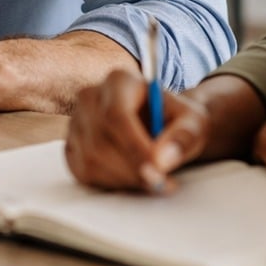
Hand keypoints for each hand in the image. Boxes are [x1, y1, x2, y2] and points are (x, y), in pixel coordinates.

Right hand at [65, 68, 211, 192]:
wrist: (161, 125)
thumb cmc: (176, 121)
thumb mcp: (194, 122)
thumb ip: (184, 136)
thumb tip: (162, 160)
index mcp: (119, 81)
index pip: (117, 115)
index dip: (134, 147)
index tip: (157, 172)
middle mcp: (90, 97)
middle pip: (101, 141)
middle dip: (133, 170)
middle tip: (162, 184)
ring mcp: (76, 122)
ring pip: (91, 160)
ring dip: (124, 180)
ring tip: (152, 180)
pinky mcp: (71, 146)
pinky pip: (83, 172)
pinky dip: (110, 184)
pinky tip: (132, 178)